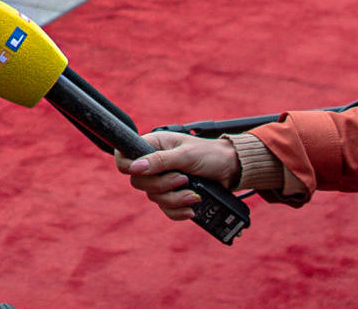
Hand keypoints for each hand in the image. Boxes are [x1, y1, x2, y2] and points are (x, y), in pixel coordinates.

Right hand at [114, 131, 238, 220]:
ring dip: (175, 199)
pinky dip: (178, 211)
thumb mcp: (186, 155)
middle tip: (183, 179)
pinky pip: (165, 209)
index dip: (127, 166)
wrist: (232, 170)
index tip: (142, 172)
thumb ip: (160, 160)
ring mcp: (163, 181)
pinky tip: (191, 208)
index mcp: (154, 146)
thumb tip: (135, 167)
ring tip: (193, 194)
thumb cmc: (210, 155)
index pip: (125, 157)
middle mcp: (155, 164)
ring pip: (154, 198)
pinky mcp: (173, 195)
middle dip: (163, 186)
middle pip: (140, 182)